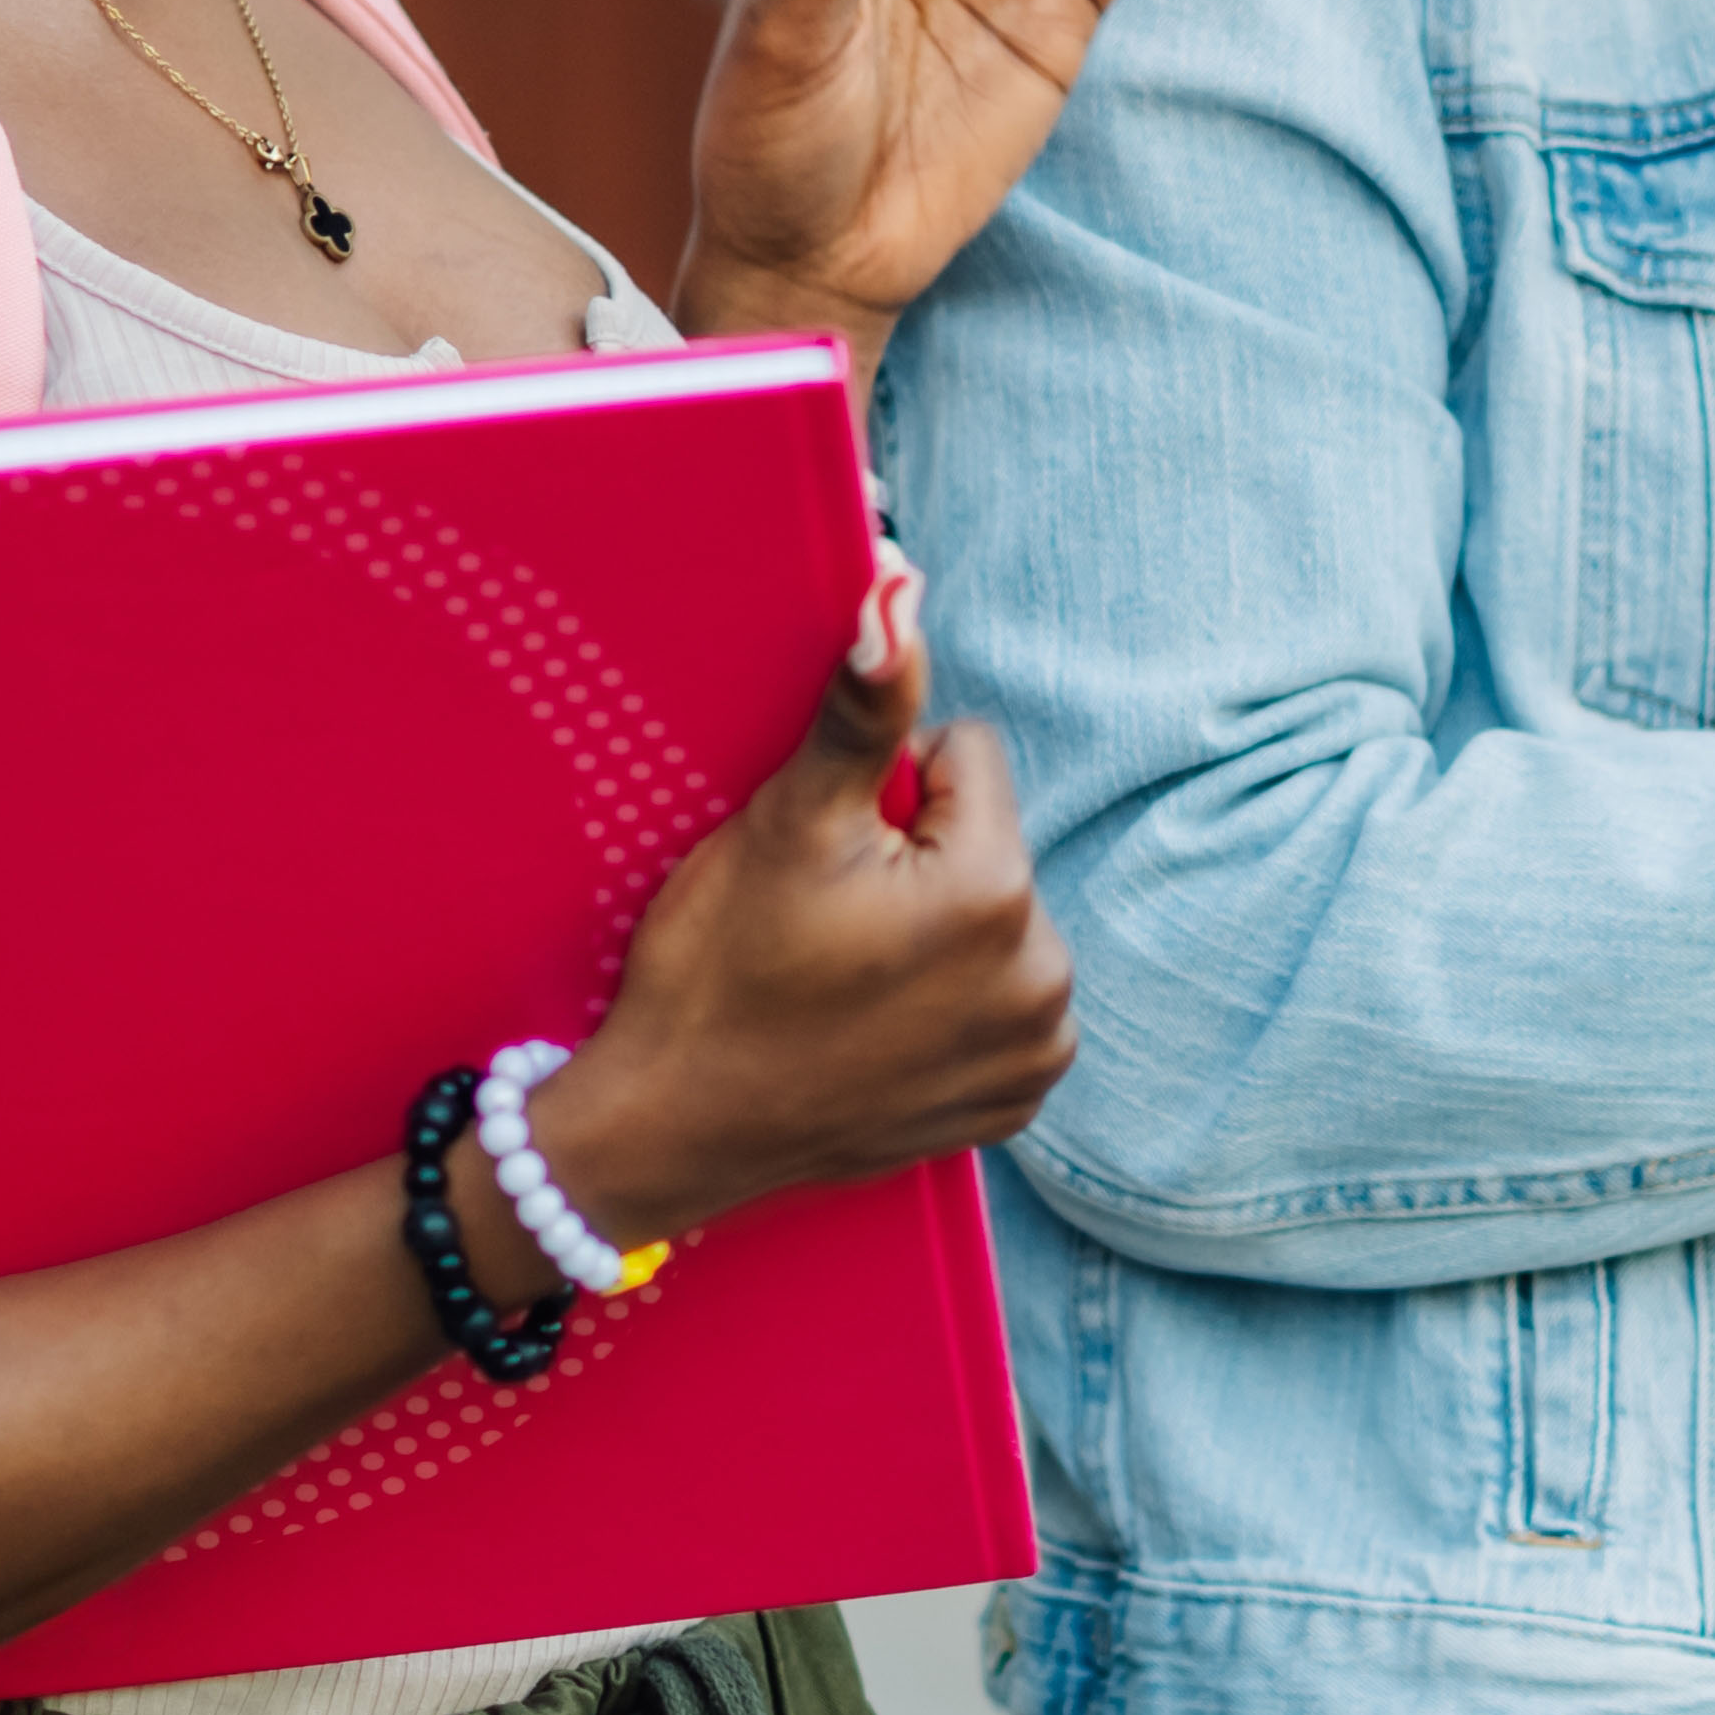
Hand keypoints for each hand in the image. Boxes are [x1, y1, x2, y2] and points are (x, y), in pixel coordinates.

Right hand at [528, 589, 1071, 1244]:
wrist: (671, 1128)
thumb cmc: (716, 970)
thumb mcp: (786, 822)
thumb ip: (863, 704)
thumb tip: (903, 587)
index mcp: (996, 891)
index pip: (966, 756)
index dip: (884, 788)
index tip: (828, 856)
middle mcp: (1042, 978)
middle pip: (987, 843)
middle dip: (916, 862)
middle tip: (827, 923)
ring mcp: (1032, 1051)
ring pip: (996, 920)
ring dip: (937, 932)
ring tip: (845, 976)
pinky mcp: (1013, 1103)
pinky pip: (1000, 1003)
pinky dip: (948, 1006)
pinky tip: (875, 1025)